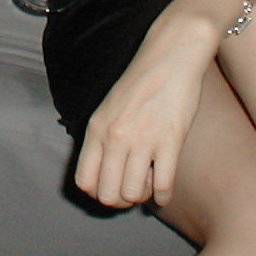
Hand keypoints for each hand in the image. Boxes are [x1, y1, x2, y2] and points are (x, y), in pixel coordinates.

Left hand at [73, 22, 216, 207]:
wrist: (170, 55)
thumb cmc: (141, 82)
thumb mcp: (109, 108)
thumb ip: (103, 139)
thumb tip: (105, 175)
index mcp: (96, 128)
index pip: (85, 181)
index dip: (98, 193)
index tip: (111, 187)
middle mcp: (115, 137)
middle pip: (108, 195)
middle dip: (120, 200)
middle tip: (132, 190)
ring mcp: (142, 139)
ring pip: (134, 194)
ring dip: (143, 196)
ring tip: (149, 184)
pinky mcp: (170, 140)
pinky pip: (164, 185)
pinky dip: (164, 196)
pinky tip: (165, 192)